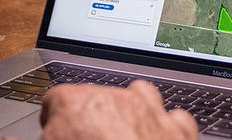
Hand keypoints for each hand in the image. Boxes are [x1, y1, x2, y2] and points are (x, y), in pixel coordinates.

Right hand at [37, 80, 198, 139]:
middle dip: (90, 116)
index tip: (55, 136)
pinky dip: (166, 126)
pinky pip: (173, 117)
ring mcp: (149, 112)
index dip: (53, 121)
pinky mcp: (179, 130)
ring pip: (138, 95)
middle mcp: (112, 100)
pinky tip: (158, 138)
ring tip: (122, 134)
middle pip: (95, 96)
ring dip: (131, 110)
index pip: (55, 100)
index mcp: (74, 104)